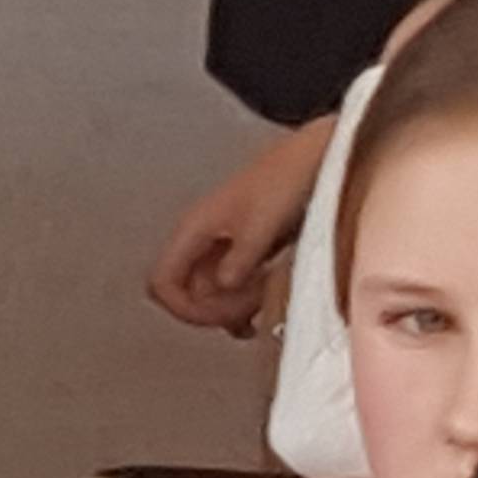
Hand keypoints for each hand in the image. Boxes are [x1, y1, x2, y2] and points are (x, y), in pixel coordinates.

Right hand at [148, 116, 335, 331]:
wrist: (315, 158)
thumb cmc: (286, 179)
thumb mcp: (262, 224)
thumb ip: (239, 260)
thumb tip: (223, 289)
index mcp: (194, 228)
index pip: (162, 281)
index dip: (183, 308)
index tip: (217, 320)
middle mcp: (200, 239)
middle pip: (184, 293)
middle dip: (212, 311)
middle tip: (247, 314)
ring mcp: (220, 246)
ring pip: (206, 294)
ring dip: (229, 310)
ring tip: (261, 307)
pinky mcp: (241, 252)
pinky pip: (228, 288)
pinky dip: (241, 304)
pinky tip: (264, 308)